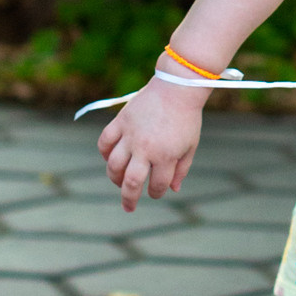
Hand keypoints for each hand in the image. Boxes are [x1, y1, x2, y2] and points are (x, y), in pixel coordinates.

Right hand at [97, 66, 205, 209]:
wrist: (177, 87)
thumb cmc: (186, 118)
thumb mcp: (190, 146)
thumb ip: (181, 169)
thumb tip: (173, 190)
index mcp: (166, 156)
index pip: (157, 185)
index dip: (157, 192)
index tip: (156, 191)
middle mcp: (146, 149)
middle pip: (131, 183)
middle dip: (129, 199)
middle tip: (129, 207)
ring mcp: (131, 135)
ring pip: (114, 166)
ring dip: (115, 179)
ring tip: (119, 182)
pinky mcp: (121, 121)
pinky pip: (105, 142)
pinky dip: (105, 153)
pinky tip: (111, 158)